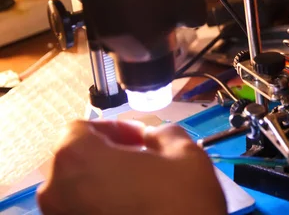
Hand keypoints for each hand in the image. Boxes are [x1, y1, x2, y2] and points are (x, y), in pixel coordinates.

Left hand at [37, 121, 225, 214]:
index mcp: (77, 158)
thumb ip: (163, 134)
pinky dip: (103, 207)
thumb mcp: (185, 153)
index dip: (113, 129)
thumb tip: (153, 137)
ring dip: (104, 183)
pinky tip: (133, 210)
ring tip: (139, 189)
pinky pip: (83, 212)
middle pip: (74, 161)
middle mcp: (56, 191)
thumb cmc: (180, 203)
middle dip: (107, 156)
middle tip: (141, 161)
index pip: (79, 129)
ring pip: (77, 191)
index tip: (140, 139)